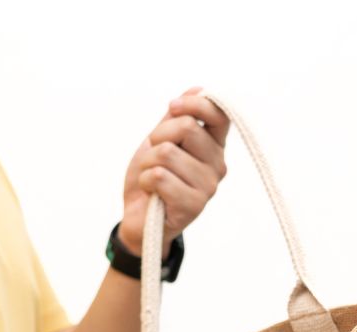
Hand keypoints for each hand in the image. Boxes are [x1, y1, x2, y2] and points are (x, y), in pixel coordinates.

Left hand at [117, 86, 229, 257]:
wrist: (138, 218)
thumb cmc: (151, 179)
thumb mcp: (160, 141)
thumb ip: (177, 117)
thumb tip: (197, 88)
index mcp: (213, 147)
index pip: (219, 114)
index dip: (194, 103)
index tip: (172, 107)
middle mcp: (217, 165)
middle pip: (187, 127)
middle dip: (158, 136)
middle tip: (154, 155)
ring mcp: (208, 187)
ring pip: (168, 153)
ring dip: (147, 162)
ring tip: (151, 177)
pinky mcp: (193, 206)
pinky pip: (160, 176)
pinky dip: (145, 180)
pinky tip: (151, 192)